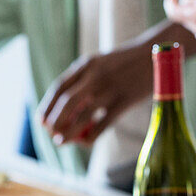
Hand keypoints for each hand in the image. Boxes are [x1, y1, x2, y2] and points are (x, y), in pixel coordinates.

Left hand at [39, 43, 153, 146]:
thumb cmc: (124, 62)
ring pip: (83, 116)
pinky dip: (91, 136)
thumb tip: (65, 108)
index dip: (47, 106)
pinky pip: (103, 124)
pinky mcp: (124, 101)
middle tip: (50, 133)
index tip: (41, 120)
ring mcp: (110, 89)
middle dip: (54, 120)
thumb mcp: (100, 62)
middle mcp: (96, 75)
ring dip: (69, 132)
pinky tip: (87, 141)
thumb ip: (84, 79)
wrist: (153, 54)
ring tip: (61, 141)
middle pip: (67, 102)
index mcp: (87, 64)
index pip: (59, 87)